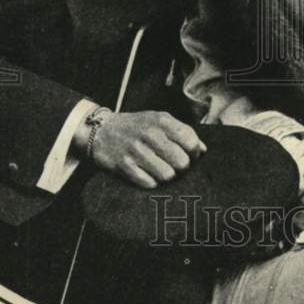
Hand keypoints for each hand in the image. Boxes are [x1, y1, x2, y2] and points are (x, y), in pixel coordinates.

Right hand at [75, 110, 205, 188]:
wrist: (100, 131)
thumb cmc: (135, 127)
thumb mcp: (158, 120)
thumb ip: (181, 131)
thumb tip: (203, 150)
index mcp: (162, 120)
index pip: (191, 142)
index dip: (194, 153)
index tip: (189, 156)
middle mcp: (150, 134)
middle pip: (182, 162)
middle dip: (181, 168)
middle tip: (173, 166)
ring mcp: (137, 150)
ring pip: (167, 175)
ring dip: (165, 177)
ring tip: (159, 170)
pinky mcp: (125, 166)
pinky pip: (149, 183)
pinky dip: (150, 182)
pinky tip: (146, 174)